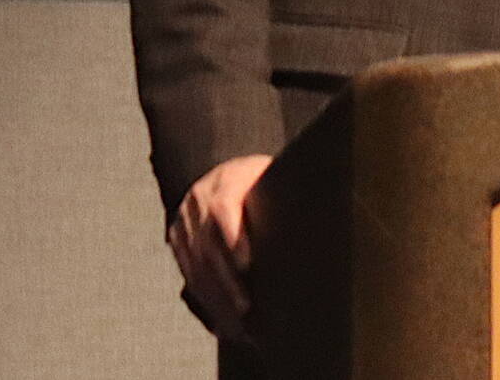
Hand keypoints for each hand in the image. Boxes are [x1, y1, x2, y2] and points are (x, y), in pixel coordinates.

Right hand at [167, 153, 272, 339]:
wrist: (230, 172)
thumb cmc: (267, 181)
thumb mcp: (275, 179)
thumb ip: (285, 198)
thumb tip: (321, 220)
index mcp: (226, 179)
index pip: (223, 208)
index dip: (233, 237)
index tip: (247, 265)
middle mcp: (198, 198)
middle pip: (207, 244)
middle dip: (226, 281)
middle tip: (246, 308)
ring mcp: (184, 219)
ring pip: (195, 265)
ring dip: (216, 300)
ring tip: (237, 327)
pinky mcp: (178, 239)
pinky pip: (189, 274)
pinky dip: (205, 302)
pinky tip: (221, 325)